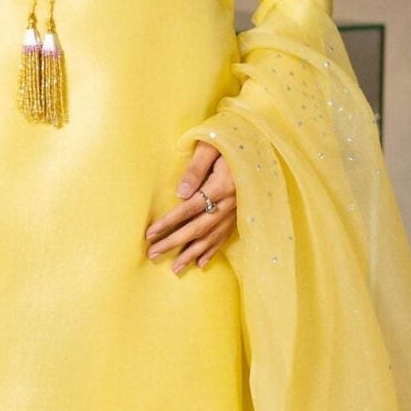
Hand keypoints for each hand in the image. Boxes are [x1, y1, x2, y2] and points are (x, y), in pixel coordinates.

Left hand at [145, 141, 237, 272]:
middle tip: (153, 254)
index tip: (150, 234)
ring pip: (211, 237)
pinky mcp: (241, 215)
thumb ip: (195, 169)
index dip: (168, 222)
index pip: (188, 208)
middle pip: (197, 228)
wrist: (261, 143)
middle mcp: (229, 203)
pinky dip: (212, 251)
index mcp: (221, 186)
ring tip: (175, 268)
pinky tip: (201, 263)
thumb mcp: (211, 148)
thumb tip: (180, 194)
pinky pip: (225, 237)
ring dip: (191, 254)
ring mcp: (236, 211)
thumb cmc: (229, 141)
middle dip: (174, 243)